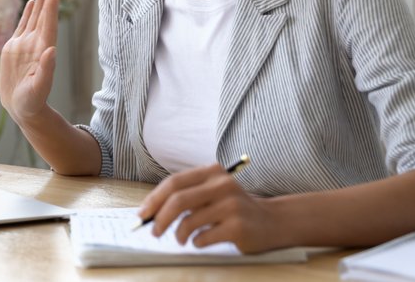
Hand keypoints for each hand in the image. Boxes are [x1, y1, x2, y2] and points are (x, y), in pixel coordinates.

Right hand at [0, 0, 63, 123]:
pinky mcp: (15, 48)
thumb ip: (46, 70)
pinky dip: (29, 12)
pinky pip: (23, 25)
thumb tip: (51, 50)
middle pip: (45, 14)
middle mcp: (37, 44)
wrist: (23, 109)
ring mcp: (26, 44)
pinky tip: (34, 1)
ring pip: (35, 15)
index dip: (52, 9)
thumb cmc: (32, 102)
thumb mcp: (39, 89)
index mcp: (43, 51)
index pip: (49, 25)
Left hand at [137, 164, 280, 253]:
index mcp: (212, 172)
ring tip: (182, 239)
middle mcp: (222, 184)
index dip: (154, 199)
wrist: (272, 221)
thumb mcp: (212, 192)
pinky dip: (196, 243)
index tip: (142, 214)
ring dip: (179, 234)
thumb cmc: (233, 208)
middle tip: (154, 232)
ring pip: (189, 222)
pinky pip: (203, 238)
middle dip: (160, 219)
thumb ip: (187, 196)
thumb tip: (150, 212)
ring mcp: (231, 205)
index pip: (174, 182)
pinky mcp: (237, 226)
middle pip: (178, 201)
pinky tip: (202, 241)